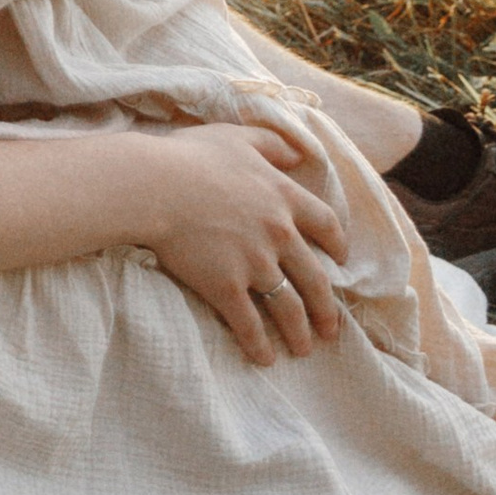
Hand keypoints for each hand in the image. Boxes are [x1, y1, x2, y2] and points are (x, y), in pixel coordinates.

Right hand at [131, 123, 347, 365]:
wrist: (155, 185)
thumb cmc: (191, 156)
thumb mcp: (237, 136)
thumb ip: (272, 144)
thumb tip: (298, 155)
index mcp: (283, 196)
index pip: (326, 224)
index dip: (337, 245)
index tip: (340, 261)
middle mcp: (279, 233)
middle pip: (315, 278)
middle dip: (326, 307)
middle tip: (330, 327)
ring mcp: (255, 263)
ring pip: (289, 307)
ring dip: (299, 332)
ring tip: (303, 349)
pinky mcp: (227, 286)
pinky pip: (250, 324)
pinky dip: (260, 344)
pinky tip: (264, 358)